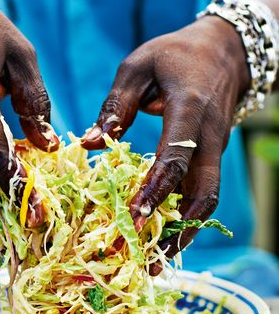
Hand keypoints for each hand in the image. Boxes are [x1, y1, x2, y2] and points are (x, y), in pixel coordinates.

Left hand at [82, 17, 249, 271]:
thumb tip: (89, 145)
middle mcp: (209, 138)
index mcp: (190, 110)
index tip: (135, 220)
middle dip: (177, 229)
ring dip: (185, 233)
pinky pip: (202, 194)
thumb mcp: (138, 67)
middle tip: (150, 258)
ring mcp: (215, 151)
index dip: (156, 191)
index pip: (176, 159)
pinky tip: (164, 238)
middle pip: (203, 193)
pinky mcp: (212, 159)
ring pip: (207, 201)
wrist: (224, 53)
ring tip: (157, 260)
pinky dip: (185, 219)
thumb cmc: (174, 56)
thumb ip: (113, 107)